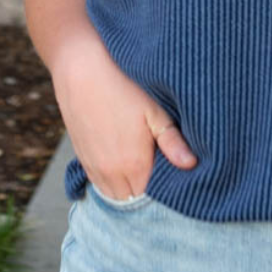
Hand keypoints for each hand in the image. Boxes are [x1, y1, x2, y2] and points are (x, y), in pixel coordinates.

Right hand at [51, 35, 196, 200]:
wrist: (80, 70)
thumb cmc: (123, 86)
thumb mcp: (154, 111)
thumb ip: (172, 142)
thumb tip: (191, 165)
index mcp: (132, 165)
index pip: (152, 199)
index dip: (165, 194)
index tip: (176, 181)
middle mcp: (110, 173)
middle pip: (133, 201)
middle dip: (148, 196)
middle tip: (163, 179)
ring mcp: (93, 167)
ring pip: (114, 195)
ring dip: (128, 190)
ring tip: (144, 174)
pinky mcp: (82, 158)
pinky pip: (98, 184)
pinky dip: (112, 183)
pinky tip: (124, 167)